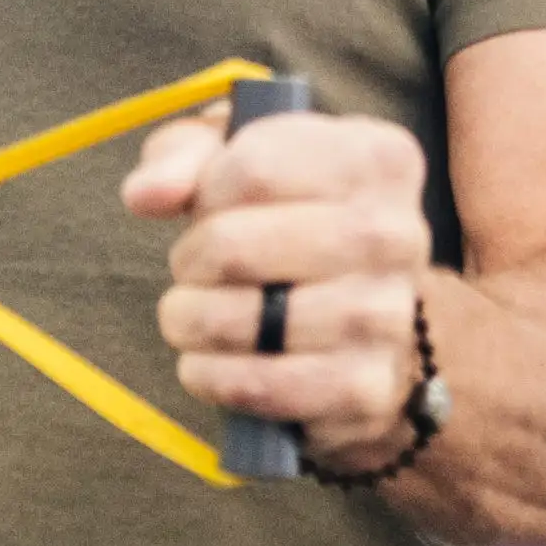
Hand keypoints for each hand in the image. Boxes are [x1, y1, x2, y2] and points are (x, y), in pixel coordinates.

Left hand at [129, 97, 438, 471]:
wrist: (366, 319)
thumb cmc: (289, 220)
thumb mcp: (238, 161)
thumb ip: (183, 156)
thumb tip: (147, 195)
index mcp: (379, 158)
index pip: (253, 167)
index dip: (205, 193)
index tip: (211, 208)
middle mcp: (398, 234)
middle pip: (233, 246)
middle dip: (189, 261)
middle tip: (194, 269)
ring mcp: (388, 316)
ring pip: (237, 320)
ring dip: (190, 321)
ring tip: (195, 315)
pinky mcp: (367, 389)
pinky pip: (255, 385)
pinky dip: (210, 376)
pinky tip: (208, 362)